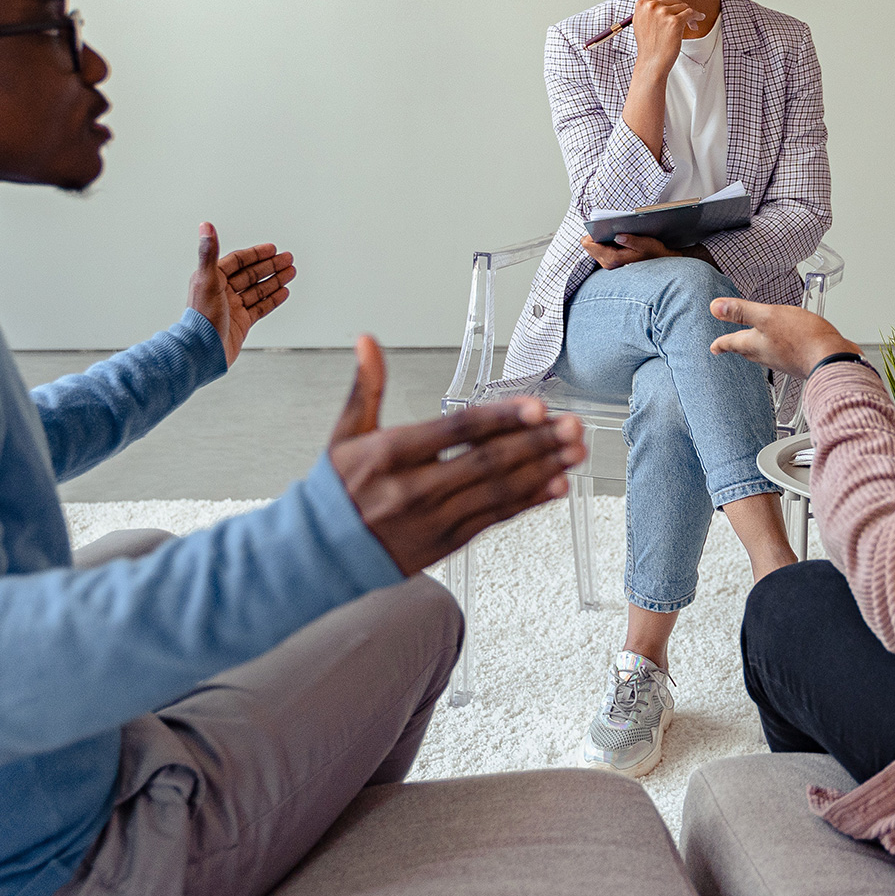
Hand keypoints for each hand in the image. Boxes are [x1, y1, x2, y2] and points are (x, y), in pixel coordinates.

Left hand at [188, 222, 294, 366]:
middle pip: (250, 274)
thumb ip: (208, 252)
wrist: (202, 352)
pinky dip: (272, 299)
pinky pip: (260, 308)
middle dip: (270, 266)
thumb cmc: (201, 318)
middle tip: (288, 259)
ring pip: (257, 290)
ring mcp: (233, 308)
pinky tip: (284, 292)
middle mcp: (222, 292)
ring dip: (275, 280)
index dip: (256, 254)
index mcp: (212, 279)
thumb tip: (205, 225)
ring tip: (291, 272)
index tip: (272, 248)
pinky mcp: (241, 324)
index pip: (238, 261)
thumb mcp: (207, 280)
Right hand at [326, 336, 587, 576]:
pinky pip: (495, 519)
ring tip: (576, 451)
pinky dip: (529, 502)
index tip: (537, 406)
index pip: (457, 430)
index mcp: (390, 454)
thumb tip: (366, 340)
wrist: (318, 555)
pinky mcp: (446, 543)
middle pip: (487, 461)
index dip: (501, 418)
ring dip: (544, 470)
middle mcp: (415, 488)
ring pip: (498, 491)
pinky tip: (556, 486)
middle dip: (537, 442)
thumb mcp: (344, 435)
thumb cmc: (336, 490)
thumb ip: (365, 387)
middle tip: (573, 426)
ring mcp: (433, 519)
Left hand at [580, 233, 679, 268]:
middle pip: (588, 245)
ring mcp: (608, 263)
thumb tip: (617, 236)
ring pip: (592, 247)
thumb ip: (630, 240)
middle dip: (595, 234)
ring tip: (611, 231)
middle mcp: (607, 263)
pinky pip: (599, 248)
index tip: (601, 225)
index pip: (589, 245)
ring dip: (600, 238)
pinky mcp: (610, 261)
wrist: (659, 261)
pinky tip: (613, 236)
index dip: (592, 232)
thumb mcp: (644, 244)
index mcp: (612, 258)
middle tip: (607, 227)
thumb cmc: (653, 252)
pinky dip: (603, 241)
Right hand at [630, 0, 705, 75]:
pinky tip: (698, 19)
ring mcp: (662, 13)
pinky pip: (690, 13)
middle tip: (688, 18)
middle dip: (683, 8)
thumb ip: (649, 8)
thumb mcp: (642, 22)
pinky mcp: (674, 21)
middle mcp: (651, 6)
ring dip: (689, 15)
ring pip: (683, 6)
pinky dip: (696, 16)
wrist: (652, 62)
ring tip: (691, 24)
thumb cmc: (649, 45)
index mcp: (642, 4)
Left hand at [708, 297, 859, 378]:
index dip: (721, 343)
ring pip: (764, 355)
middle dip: (738, 346)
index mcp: (755, 344)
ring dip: (756, 349)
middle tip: (730, 346)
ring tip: (754, 346)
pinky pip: (783, 356)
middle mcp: (767, 355)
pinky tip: (785, 346)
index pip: (732, 343)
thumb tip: (715, 307)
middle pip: (747, 350)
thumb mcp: (768, 316)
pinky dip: (778, 350)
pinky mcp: (799, 361)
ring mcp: (784, 360)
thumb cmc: (802, 339)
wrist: (831, 359)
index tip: (714, 347)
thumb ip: (742, 311)